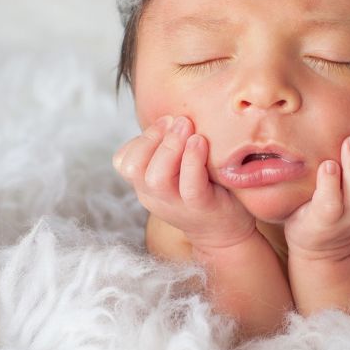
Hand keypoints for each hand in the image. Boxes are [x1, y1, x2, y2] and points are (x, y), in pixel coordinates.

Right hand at [112, 115, 255, 250]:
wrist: (225, 234)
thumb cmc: (203, 192)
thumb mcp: (178, 172)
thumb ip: (170, 150)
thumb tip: (174, 114)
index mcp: (146, 186)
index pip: (124, 161)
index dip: (140, 138)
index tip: (165, 121)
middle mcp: (155, 197)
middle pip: (134, 167)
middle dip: (153, 137)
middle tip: (178, 120)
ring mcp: (176, 205)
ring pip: (156, 178)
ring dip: (170, 146)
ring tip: (188, 128)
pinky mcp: (200, 207)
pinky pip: (189, 185)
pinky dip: (192, 160)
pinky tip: (201, 142)